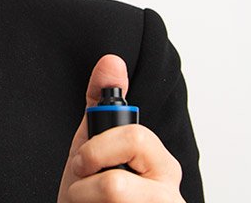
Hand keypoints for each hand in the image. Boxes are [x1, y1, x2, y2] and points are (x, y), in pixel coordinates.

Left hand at [57, 54, 185, 202]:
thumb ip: (102, 107)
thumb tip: (111, 61)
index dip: (95, 150)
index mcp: (162, 165)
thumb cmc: (94, 197)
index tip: (82, 162)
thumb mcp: (93, 148)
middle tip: (82, 188)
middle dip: (85, 185)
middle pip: (115, 185)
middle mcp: (169, 195)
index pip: (134, 139)